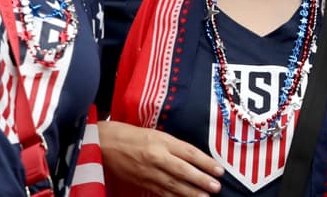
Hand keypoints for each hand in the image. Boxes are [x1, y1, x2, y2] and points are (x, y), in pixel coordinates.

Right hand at [99, 120, 223, 196]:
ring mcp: (148, 172)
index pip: (190, 153)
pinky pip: (160, 192)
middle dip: (201, 180)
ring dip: (190, 193)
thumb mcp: (159, 135)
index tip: (219, 170)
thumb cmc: (135, 136)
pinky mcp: (141, 182)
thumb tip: (197, 159)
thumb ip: (177, 146)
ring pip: (172, 185)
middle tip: (216, 187)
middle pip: (183, 171)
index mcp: (164, 142)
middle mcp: (157, 157)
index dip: (206, 162)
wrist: (107, 143)